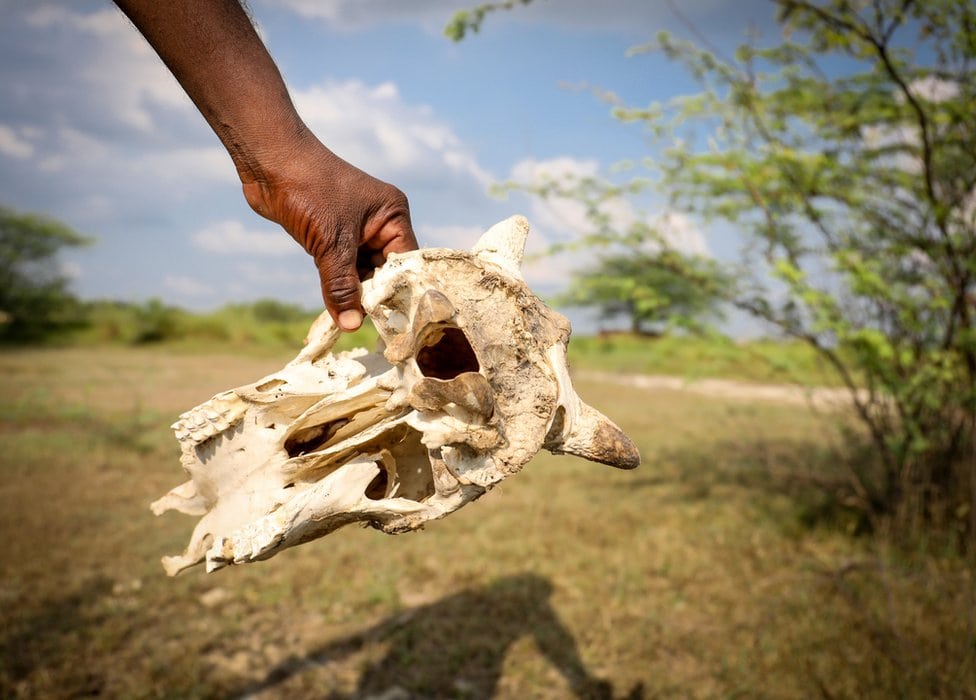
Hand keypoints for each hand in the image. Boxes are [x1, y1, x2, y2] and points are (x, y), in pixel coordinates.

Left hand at [241, 132, 417, 330]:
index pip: (404, 262)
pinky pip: (342, 268)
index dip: (398, 292)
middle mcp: (379, 222)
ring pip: (362, 273)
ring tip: (351, 324)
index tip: (393, 323)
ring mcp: (356, 229)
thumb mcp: (330, 243)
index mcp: (392, 215)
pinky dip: (338, 286)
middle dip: (374, 297)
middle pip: (384, 271)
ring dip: (354, 295)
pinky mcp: (333, 235)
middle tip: (371, 330)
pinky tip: (336, 309)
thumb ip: (341, 286)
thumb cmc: (307, 190)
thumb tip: (351, 326)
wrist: (267, 161)